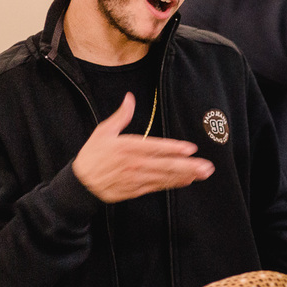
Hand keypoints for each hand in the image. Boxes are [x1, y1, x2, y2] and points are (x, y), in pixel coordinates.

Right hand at [72, 93, 213, 202]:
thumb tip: (130, 97)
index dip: (173, 148)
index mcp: (127, 147)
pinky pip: (158, 186)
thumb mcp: (103, 131)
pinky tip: (187, 180)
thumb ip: (121, 116)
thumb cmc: (93, 154)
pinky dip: (173, 184)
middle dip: (188, 166)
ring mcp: (137, 178)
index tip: (190, 148)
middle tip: (206, 166)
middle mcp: (134, 164)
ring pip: (165, 177)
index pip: (154, 147)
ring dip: (185, 175)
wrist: (81, 183)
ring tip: (203, 174)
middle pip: (165, 165)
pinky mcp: (136, 189)